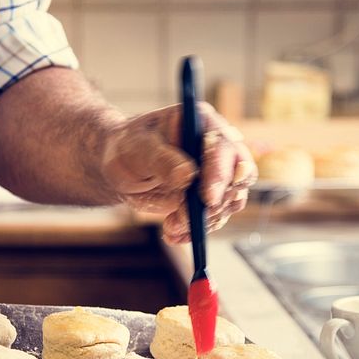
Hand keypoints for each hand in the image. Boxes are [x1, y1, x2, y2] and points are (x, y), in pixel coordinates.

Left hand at [101, 103, 256, 243]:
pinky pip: (214, 219)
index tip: (208, 198)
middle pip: (238, 177)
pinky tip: (172, 234)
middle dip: (217, 203)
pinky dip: (194, 231)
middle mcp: (217, 148)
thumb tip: (188, 175)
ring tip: (171, 226)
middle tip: (189, 218)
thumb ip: (162, 160)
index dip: (220, 173)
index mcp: (203, 123)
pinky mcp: (209, 199)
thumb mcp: (138, 148)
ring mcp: (216, 175)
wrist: (120, 169)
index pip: (224, 147)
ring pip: (228, 203)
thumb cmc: (129, 147)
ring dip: (202, 220)